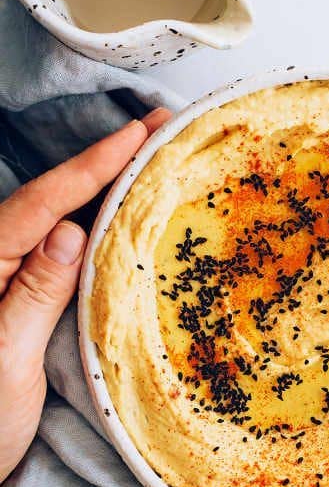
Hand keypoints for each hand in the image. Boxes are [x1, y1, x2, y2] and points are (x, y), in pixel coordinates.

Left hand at [0, 108, 170, 483]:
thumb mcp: (5, 361)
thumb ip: (33, 293)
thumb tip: (72, 230)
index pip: (44, 204)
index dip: (95, 164)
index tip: (139, 129)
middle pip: (51, 200)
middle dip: (104, 161)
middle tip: (155, 125)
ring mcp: (4, 280)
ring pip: (57, 221)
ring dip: (102, 188)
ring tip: (150, 157)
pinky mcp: (17, 300)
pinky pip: (57, 252)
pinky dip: (94, 226)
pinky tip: (122, 215)